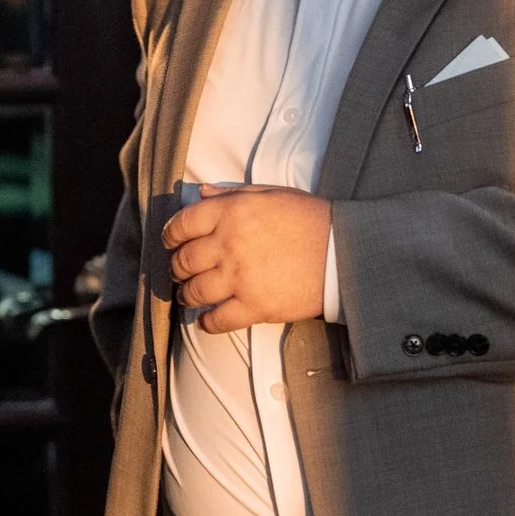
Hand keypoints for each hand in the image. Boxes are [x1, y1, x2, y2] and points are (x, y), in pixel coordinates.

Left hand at [163, 185, 330, 333]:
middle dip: (177, 268)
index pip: (182, 224)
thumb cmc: (310, 219)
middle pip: (183, 261)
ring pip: (193, 292)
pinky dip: (206, 322)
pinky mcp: (254, 306)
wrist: (343, 252)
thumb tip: (200, 193)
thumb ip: (232, 194)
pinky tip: (207, 319)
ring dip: (187, 296)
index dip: (170, 235)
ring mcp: (240, 277)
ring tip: (190, 296)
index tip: (170, 242)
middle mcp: (229, 244)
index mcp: (232, 212)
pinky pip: (216, 320)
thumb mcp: (272, 194)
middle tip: (181, 272)